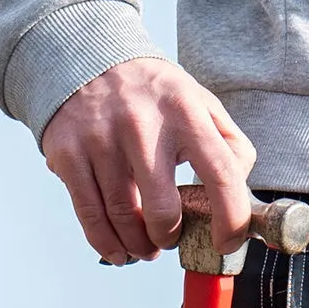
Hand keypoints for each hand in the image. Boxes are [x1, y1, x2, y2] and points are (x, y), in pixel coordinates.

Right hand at [39, 57, 253, 263]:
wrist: (86, 57)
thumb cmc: (153, 93)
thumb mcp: (197, 100)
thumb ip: (229, 142)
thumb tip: (240, 190)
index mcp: (185, 111)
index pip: (221, 175)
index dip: (230, 219)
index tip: (226, 242)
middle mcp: (142, 124)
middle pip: (163, 210)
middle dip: (170, 237)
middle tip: (169, 239)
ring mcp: (101, 139)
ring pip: (124, 219)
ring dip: (139, 245)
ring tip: (145, 247)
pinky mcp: (68, 153)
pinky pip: (90, 215)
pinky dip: (106, 243)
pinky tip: (118, 250)